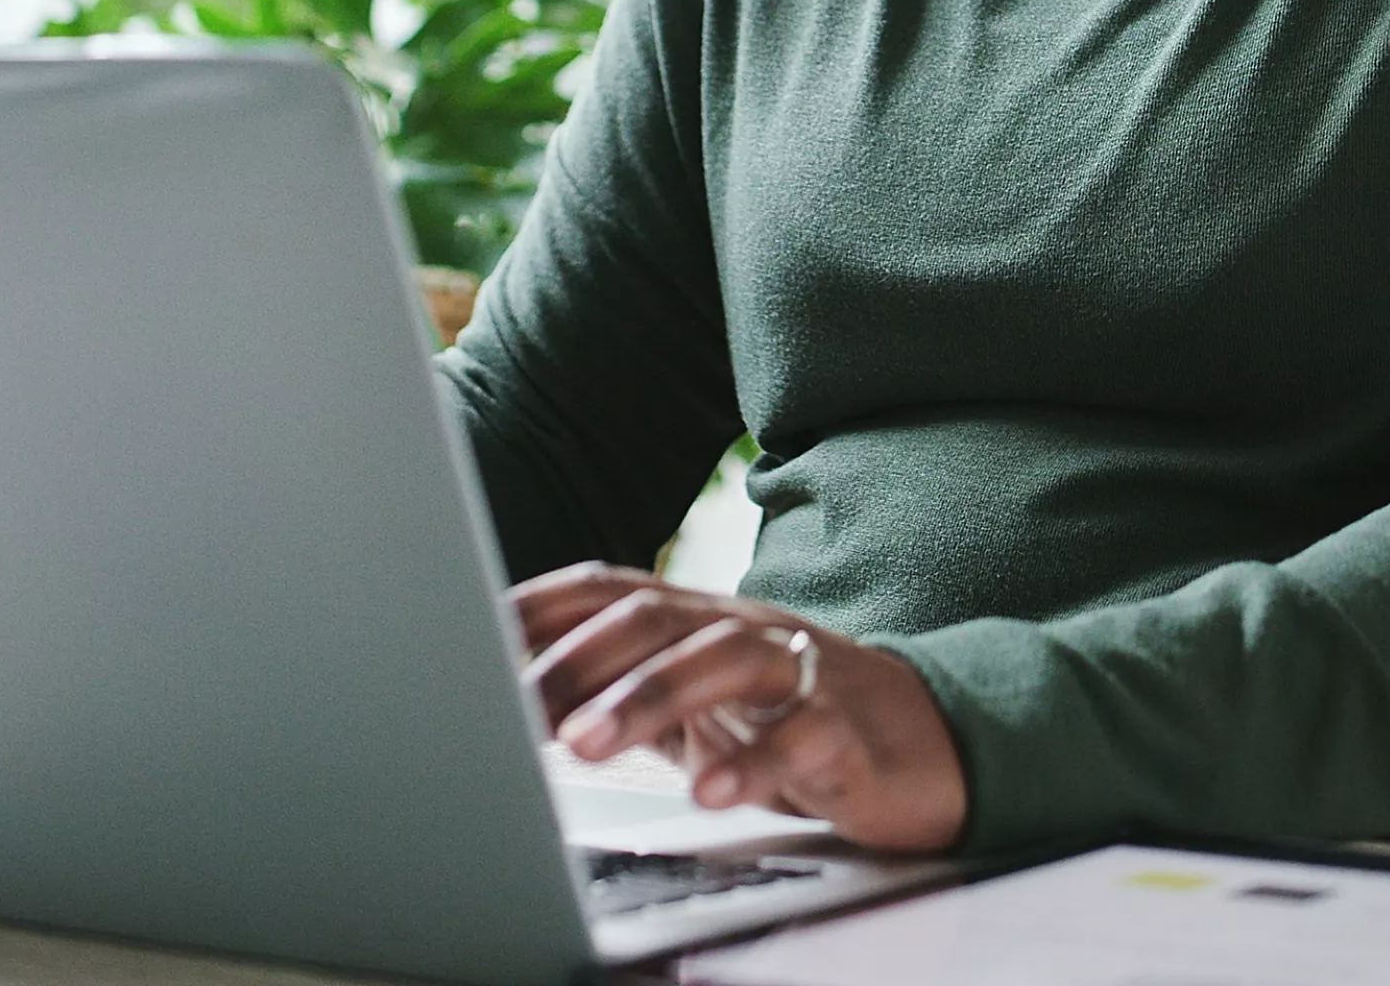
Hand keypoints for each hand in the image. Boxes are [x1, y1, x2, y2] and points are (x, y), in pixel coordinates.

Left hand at [514, 564, 967, 852]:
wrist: (924, 741)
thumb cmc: (789, 720)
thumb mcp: (696, 703)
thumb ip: (622, 689)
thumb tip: (512, 702)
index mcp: (699, 620)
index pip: (609, 592)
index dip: (538, 609)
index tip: (466, 641)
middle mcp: (743, 630)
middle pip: (657, 618)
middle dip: (580, 661)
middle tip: (517, 711)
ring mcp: (799, 671)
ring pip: (724, 659)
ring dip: (648, 698)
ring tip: (586, 747)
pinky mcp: (849, 730)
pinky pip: (802, 735)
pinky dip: (754, 764)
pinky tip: (710, 796)